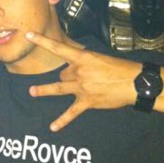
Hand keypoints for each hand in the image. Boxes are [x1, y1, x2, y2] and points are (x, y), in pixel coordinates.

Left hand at [25, 31, 139, 130]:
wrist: (135, 82)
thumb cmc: (120, 69)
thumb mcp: (100, 58)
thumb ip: (84, 62)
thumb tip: (72, 67)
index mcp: (83, 57)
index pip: (58, 48)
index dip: (42, 41)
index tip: (28, 35)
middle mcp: (79, 71)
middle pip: (62, 74)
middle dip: (67, 77)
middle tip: (80, 79)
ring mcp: (82, 87)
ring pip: (58, 88)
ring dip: (44, 90)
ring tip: (32, 91)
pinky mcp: (87, 102)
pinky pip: (71, 113)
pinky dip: (62, 121)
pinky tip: (53, 127)